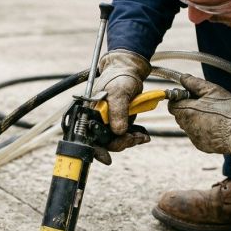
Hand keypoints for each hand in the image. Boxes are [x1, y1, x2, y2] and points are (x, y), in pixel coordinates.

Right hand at [91, 49, 152, 164]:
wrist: (130, 72)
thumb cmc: (120, 78)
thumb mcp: (119, 92)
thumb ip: (117, 112)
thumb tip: (118, 131)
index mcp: (90, 113)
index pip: (88, 136)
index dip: (96, 150)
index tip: (106, 158)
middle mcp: (96, 120)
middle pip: (103, 142)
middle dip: (120, 143)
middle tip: (134, 139)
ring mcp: (107, 123)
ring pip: (115, 141)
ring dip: (129, 141)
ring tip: (141, 136)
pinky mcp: (117, 123)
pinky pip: (123, 137)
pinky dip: (133, 138)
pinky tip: (142, 135)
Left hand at [167, 74, 230, 162]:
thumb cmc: (228, 109)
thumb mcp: (211, 90)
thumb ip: (194, 83)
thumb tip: (183, 78)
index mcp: (186, 111)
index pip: (172, 105)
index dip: (179, 99)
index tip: (189, 96)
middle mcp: (187, 126)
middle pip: (179, 116)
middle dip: (187, 109)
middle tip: (203, 104)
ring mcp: (193, 137)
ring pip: (188, 126)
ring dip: (195, 120)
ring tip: (212, 115)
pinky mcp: (201, 145)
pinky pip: (197, 135)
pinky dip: (203, 130)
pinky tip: (215, 126)